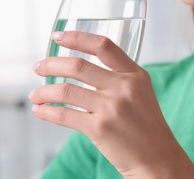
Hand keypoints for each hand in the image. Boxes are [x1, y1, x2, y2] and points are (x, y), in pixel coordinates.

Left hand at [30, 31, 193, 177]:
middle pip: (78, 65)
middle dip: (51, 64)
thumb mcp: (141, 93)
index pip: (103, 46)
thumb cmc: (147, 126)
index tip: (58, 36)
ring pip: (66, 90)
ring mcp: (112, 108)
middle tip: (39, 67)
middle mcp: (124, 87)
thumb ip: (118, 78)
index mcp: (135, 75)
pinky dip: (47, 111)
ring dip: (44, 91)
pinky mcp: (100, 129)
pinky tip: (41, 110)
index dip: (77, 38)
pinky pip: (64, 115)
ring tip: (36, 94)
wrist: (157, 157)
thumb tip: (80, 69)